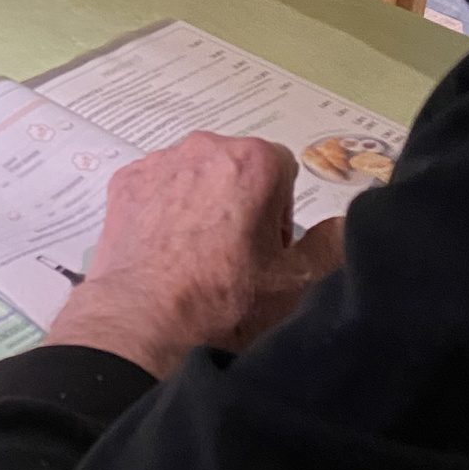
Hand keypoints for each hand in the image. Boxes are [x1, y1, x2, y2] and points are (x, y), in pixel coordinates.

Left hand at [43, 131, 345, 379]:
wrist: (145, 323)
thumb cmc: (227, 302)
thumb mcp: (297, 282)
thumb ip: (332, 244)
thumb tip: (343, 222)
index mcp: (254, 160)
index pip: (283, 170)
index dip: (281, 211)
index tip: (268, 248)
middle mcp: (204, 146)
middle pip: (238, 168)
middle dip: (243, 202)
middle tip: (236, 256)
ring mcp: (159, 161)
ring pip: (195, 175)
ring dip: (202, 204)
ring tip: (197, 258)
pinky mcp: (124, 180)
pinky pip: (157, 187)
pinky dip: (163, 209)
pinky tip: (164, 250)